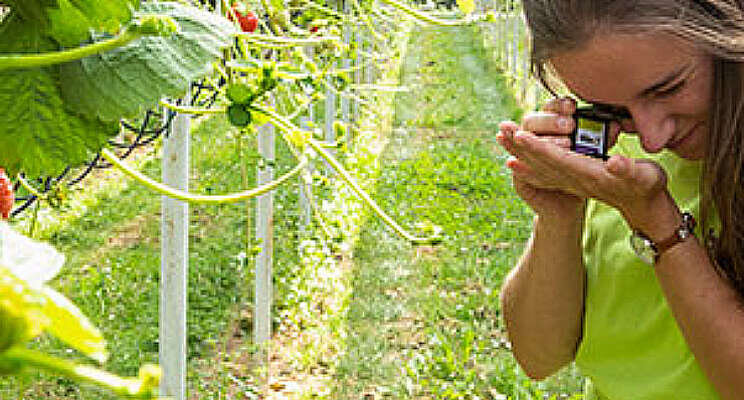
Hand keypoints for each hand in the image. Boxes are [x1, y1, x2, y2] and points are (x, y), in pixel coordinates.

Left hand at [497, 98, 677, 235]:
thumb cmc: (647, 187)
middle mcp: (575, 179)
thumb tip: (615, 162)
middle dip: (522, 146)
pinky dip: (526, 167)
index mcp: (590, 174)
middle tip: (502, 129)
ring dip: (519, 153)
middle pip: (542, 161)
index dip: (540, 147)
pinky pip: (543, 173)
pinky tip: (512, 161)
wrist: (644, 208)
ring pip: (539, 166)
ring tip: (501, 139)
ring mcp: (571, 182)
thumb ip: (629, 170)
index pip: (559, 158)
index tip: (521, 135)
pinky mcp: (571, 182)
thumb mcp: (646, 177)